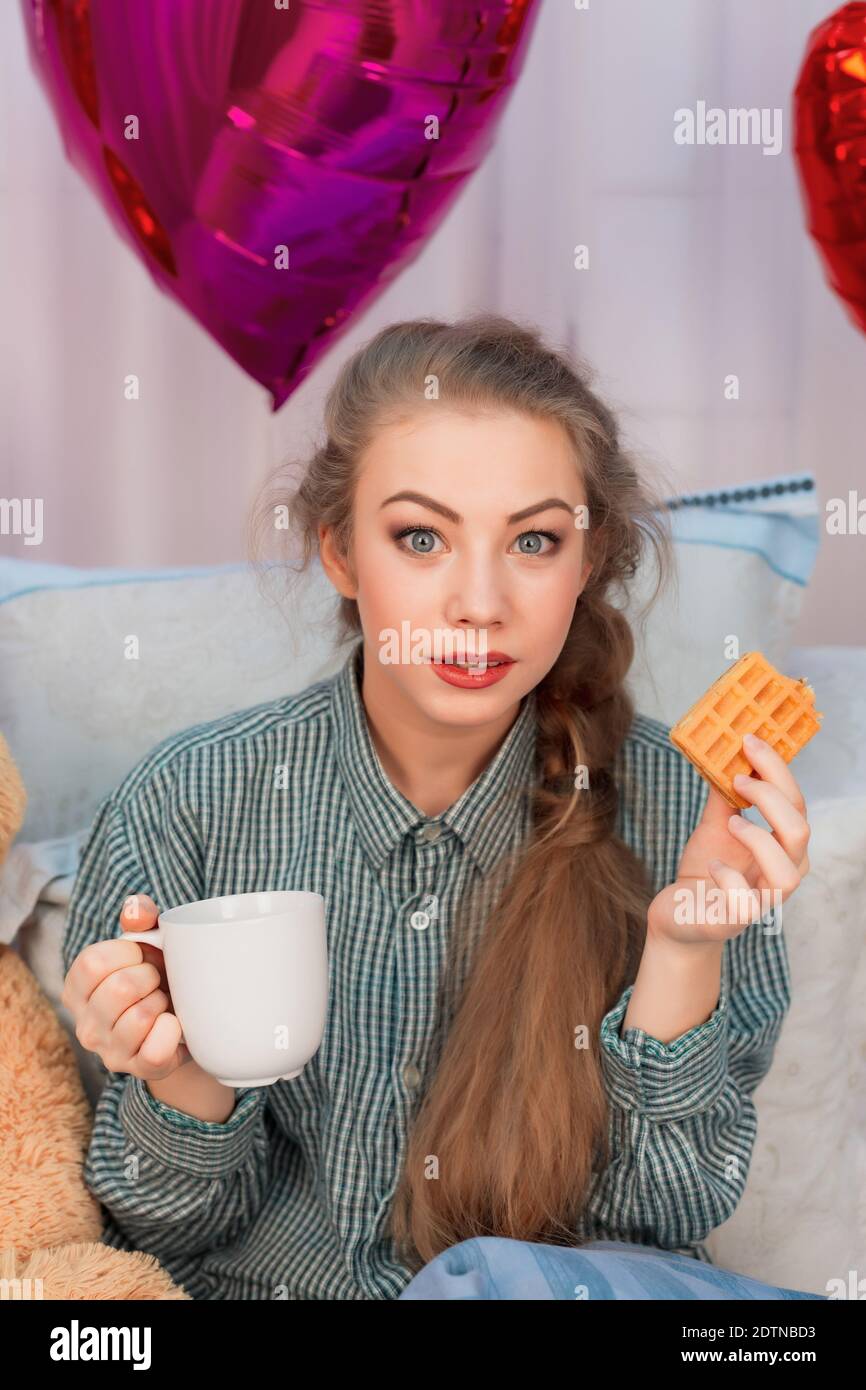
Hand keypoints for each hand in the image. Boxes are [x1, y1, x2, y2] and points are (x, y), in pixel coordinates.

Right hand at [62, 893, 192, 1078]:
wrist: (186, 1017)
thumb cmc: (159, 972)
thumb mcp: (149, 938)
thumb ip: (140, 915)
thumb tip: (135, 911)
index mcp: (77, 987)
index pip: (94, 962)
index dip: (130, 953)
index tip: (142, 958)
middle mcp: (84, 1023)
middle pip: (120, 988)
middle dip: (150, 977)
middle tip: (157, 982)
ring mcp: (108, 1051)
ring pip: (139, 1017)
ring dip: (163, 1003)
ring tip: (163, 1004)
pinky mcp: (138, 1070)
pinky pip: (156, 1050)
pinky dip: (172, 1032)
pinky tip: (173, 1025)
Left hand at [647, 733, 810, 946]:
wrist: (680, 913)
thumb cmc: (706, 868)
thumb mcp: (716, 825)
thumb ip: (726, 795)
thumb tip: (726, 753)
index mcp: (783, 846)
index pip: (796, 804)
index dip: (776, 770)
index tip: (749, 740)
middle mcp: (783, 873)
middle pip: (800, 831)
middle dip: (771, 797)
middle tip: (737, 778)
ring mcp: (764, 901)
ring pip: (787, 874)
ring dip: (758, 839)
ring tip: (730, 823)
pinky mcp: (737, 921)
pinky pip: (746, 904)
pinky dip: (729, 879)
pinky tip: (713, 866)